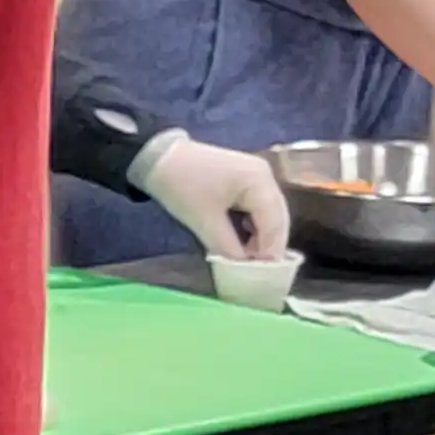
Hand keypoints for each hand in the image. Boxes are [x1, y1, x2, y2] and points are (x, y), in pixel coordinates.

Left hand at [145, 135, 290, 260]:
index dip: (271, 253)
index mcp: (259, 181)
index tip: (263, 278)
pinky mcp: (246, 180)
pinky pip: (258, 209)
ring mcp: (257, 176)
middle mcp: (265, 176)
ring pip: (269, 215)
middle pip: (277, 219)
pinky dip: (253, 228)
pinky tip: (244, 244)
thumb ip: (228, 248)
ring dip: (261, 239)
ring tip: (250, 263)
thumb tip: (244, 272)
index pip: (275, 224)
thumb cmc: (181, 186)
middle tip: (259, 274)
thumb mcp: (204, 221)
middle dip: (269, 247)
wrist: (156, 156)